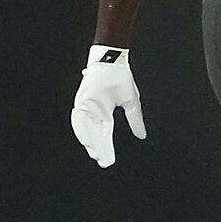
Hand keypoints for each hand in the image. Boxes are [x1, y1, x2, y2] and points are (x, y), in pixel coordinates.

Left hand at [70, 47, 144, 165]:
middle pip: (95, 135)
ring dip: (90, 141)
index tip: (109, 161)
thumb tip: (141, 136)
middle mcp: (94, 112)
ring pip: (86, 129)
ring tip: (95, 153)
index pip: (105, 135)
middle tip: (101, 161)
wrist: (113, 60)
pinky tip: (85, 139)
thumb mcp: (131, 102)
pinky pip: (79, 117)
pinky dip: (81, 128)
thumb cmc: (121, 78)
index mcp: (105, 114)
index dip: (107, 148)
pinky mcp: (81, 99)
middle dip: (98, 149)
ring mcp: (86, 106)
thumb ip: (135, 120)